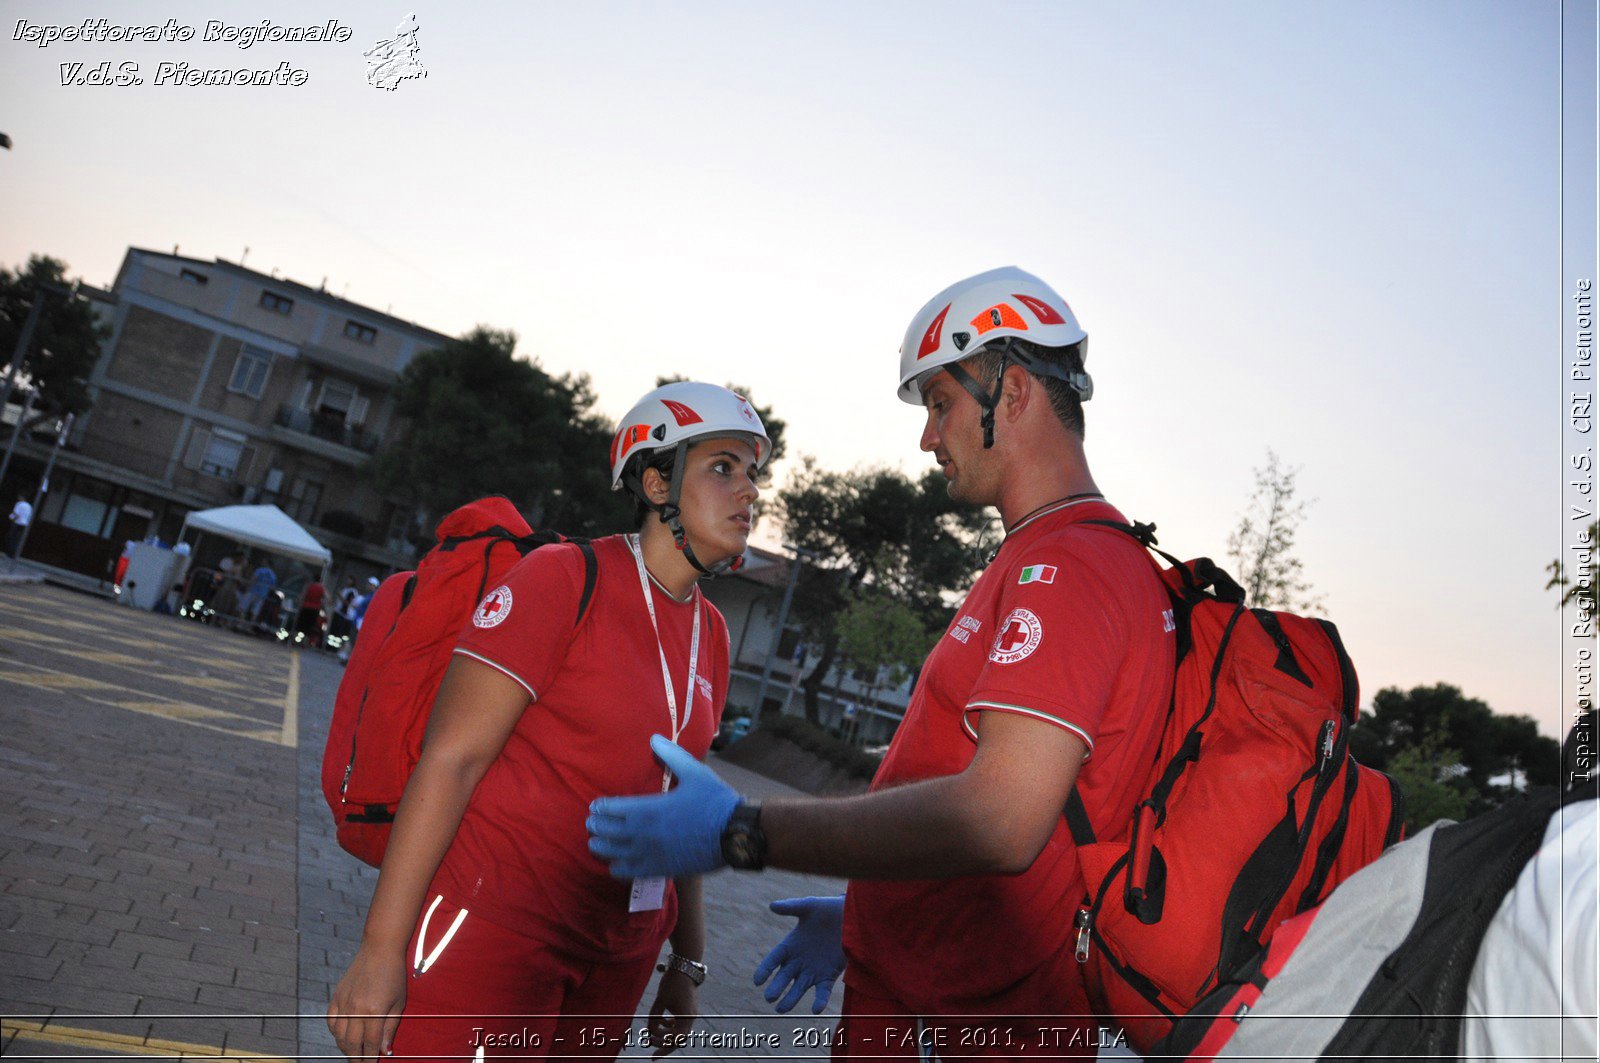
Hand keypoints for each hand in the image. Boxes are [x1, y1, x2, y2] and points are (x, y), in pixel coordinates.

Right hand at [328, 943, 406, 1059]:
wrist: (379, 949)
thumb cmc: (394, 975)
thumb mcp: (399, 1003)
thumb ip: (390, 1028)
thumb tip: (385, 1051)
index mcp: (374, 1012)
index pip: (369, 1044)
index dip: (370, 1059)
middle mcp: (355, 1010)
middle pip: (352, 1044)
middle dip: (356, 1057)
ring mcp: (343, 1003)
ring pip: (339, 1035)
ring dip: (345, 1047)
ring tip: (353, 1053)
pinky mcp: (336, 996)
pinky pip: (331, 1021)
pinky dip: (335, 1032)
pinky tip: (342, 1036)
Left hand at [587, 735, 739, 877]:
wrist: (734, 834)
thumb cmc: (714, 802)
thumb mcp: (694, 772)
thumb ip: (671, 755)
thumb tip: (653, 739)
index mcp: (647, 809)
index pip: (609, 809)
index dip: (599, 807)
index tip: (596, 806)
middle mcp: (642, 834)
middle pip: (604, 832)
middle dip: (595, 825)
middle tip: (593, 822)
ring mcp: (648, 854)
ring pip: (610, 854)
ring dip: (600, 847)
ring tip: (599, 842)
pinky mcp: (657, 869)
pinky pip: (625, 872)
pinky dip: (616, 866)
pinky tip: (618, 861)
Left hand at [644, 968, 698, 1057]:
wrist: (685, 967)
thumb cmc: (672, 982)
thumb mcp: (660, 1000)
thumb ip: (654, 1017)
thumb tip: (649, 1030)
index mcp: (685, 1018)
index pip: (675, 1041)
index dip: (663, 1049)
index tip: (652, 1054)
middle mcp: (691, 1018)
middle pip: (678, 1039)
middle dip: (663, 1043)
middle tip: (649, 1047)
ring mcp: (691, 1014)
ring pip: (678, 1032)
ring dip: (665, 1034)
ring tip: (652, 1032)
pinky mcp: (688, 1009)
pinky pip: (679, 1024)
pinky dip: (670, 1026)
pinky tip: (661, 1022)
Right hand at [754, 895, 845, 1013]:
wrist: (851, 918)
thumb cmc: (827, 909)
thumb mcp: (808, 906)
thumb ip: (791, 907)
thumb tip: (772, 905)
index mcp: (790, 945)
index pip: (774, 959)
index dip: (765, 969)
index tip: (757, 981)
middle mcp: (799, 961)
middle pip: (784, 976)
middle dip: (777, 987)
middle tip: (769, 998)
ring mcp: (813, 970)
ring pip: (799, 987)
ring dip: (791, 999)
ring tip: (782, 1009)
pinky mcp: (828, 976)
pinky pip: (822, 991)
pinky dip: (819, 1000)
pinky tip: (816, 1009)